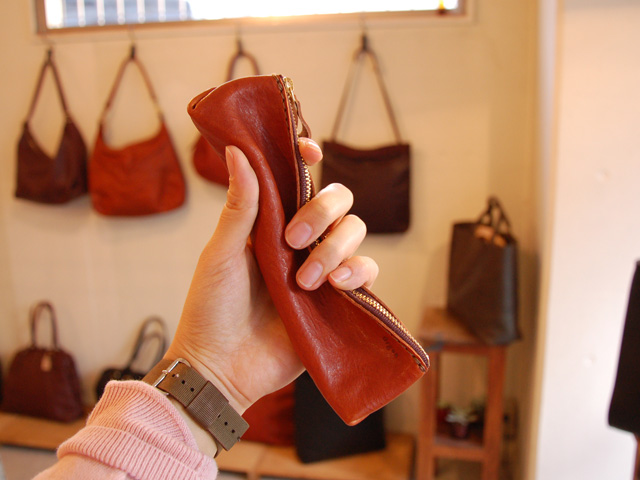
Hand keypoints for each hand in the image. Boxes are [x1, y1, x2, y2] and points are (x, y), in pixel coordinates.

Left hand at [166, 139, 377, 413]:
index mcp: (271, 225)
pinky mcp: (338, 301)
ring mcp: (321, 269)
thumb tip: (238, 151)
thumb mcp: (221, 253)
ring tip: (307, 280)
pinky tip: (336, 286)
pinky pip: (366, 272)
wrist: (221, 367)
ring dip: (336, 248)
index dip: (308, 160)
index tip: (309, 151)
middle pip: (338, 202)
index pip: (300, 181)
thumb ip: (240, 205)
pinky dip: (358, 272)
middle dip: (322, 213)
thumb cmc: (211, 308)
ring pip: (355, 233)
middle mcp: (301, 242)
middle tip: (293, 242)